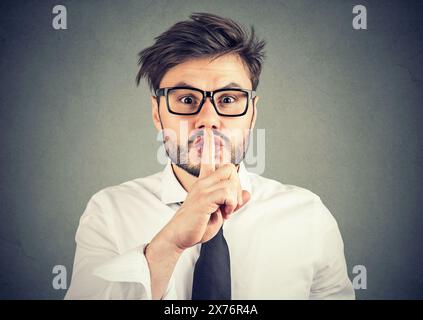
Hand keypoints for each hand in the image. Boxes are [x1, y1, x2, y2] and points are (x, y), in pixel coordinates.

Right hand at [162, 128, 250, 251]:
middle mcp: (202, 182)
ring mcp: (202, 189)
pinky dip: (231, 203)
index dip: (210, 145)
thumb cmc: (197, 225)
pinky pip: (227, 192)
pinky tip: (223, 213)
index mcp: (203, 183)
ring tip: (225, 211)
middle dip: (236, 186)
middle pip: (229, 168)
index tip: (209, 132)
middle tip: (230, 205)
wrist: (179, 236)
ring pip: (230, 181)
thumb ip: (233, 202)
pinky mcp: (204, 198)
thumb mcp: (220, 213)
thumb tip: (247, 193)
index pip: (207, 159)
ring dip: (234, 199)